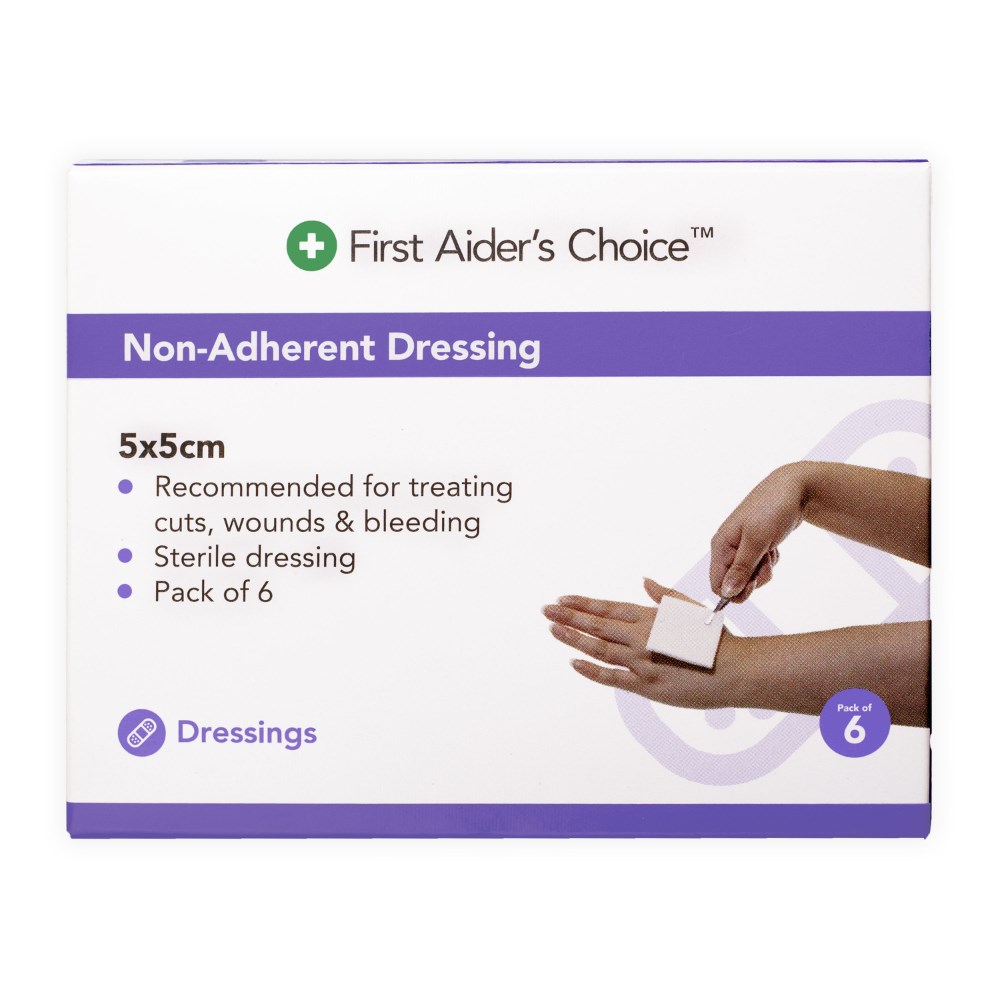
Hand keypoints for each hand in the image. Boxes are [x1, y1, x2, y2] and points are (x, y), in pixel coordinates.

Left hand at [542, 578, 742, 709]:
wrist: (736, 671)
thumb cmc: (714, 639)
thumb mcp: (689, 609)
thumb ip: (663, 596)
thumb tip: (644, 582)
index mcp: (651, 617)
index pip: (608, 608)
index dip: (582, 604)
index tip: (562, 600)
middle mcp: (642, 637)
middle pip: (597, 625)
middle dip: (568, 617)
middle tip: (546, 611)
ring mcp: (641, 662)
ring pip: (598, 648)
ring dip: (573, 638)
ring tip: (553, 630)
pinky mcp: (645, 686)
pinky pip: (611, 677)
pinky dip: (590, 670)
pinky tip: (573, 661)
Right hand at [710, 462, 806, 602]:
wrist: (794, 490)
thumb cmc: (772, 509)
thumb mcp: (757, 541)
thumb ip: (741, 569)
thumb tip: (726, 592)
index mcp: (721, 545)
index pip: (717, 583)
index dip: (734, 590)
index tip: (753, 582)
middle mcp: (727, 548)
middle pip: (734, 583)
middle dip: (753, 580)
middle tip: (765, 563)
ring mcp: (741, 548)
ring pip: (749, 577)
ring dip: (763, 570)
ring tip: (770, 550)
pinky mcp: (755, 548)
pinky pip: (759, 568)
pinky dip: (769, 562)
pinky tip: (773, 547)